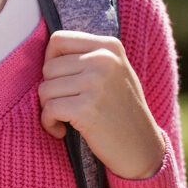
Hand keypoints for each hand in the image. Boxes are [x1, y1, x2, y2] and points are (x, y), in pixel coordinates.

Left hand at [38, 30, 164, 179]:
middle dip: (50, 89)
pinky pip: (48, 109)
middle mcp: (104, 59)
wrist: (142, 148)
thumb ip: (87, 56)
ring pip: (45, 88)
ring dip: (48, 108)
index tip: (60, 81)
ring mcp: (96, 83)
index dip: (50, 61)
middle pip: (49, 67)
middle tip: (65, 105)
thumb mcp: (114, 72)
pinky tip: (61, 130)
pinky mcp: (86, 109)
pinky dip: (48, 123)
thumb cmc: (121, 110)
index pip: (58, 40)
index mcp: (110, 46)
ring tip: (65, 118)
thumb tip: (47, 53)